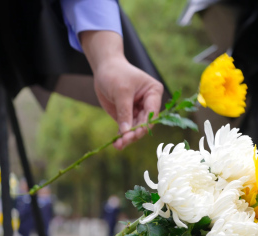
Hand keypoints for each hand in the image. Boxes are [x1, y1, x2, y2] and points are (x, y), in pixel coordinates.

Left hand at [80, 31, 163, 149]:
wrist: (104, 68)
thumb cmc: (116, 74)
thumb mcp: (121, 91)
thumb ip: (124, 111)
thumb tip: (127, 131)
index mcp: (154, 93)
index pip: (152, 112)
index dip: (144, 124)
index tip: (135, 133)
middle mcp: (148, 104)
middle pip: (144, 123)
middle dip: (134, 133)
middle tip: (124, 141)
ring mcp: (138, 111)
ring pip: (135, 128)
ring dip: (128, 138)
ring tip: (118, 145)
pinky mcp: (127, 116)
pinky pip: (126, 128)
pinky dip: (122, 136)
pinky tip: (117, 144)